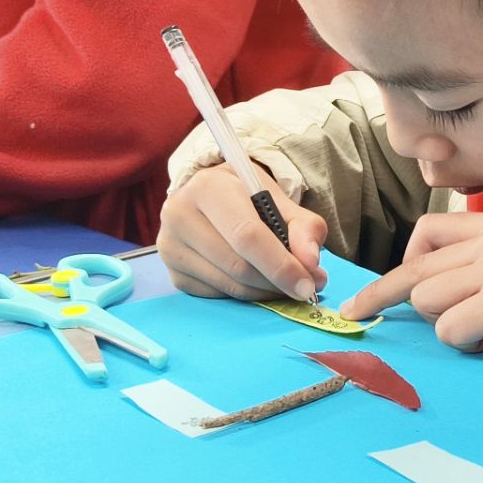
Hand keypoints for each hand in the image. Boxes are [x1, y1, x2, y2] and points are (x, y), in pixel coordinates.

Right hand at [156, 162, 329, 301]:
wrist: (211, 198)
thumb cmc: (246, 196)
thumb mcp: (278, 198)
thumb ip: (304, 227)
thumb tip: (311, 263)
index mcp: (207, 187)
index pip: (247, 235)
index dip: (281, 264)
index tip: (309, 283)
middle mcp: (180, 215)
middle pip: (239, 266)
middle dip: (278, 281)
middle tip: (306, 286)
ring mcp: (171, 248)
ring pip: (230, 285)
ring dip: (266, 291)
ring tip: (287, 283)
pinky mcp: (174, 275)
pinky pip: (219, 295)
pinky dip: (247, 294)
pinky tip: (259, 281)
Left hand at [340, 212, 482, 356]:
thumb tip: (440, 295)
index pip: (424, 236)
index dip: (398, 269)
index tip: (375, 295)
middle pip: (416, 275)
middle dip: (390, 301)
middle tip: (360, 316)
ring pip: (428, 304)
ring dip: (450, 326)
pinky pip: (451, 330)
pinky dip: (469, 344)